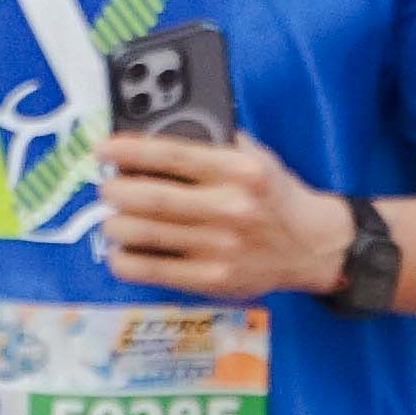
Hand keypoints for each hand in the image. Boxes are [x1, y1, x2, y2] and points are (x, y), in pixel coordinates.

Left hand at [100, 128, 347, 302]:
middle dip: (116, 190)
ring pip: (145, 234)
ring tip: (113, 217)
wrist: (311, 246)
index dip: (130, 150)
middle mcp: (230, 208)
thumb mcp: (255, 157)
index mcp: (240, 171)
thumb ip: (212, 144)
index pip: (172, 154)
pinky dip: (126, 260)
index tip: (104, 150)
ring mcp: (220, 248)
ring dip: (115, 224)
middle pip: (152, 197)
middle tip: (106, 187)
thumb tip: (154, 136)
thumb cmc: (274, 196)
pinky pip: (153, 271)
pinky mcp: (212, 279)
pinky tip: (121, 250)